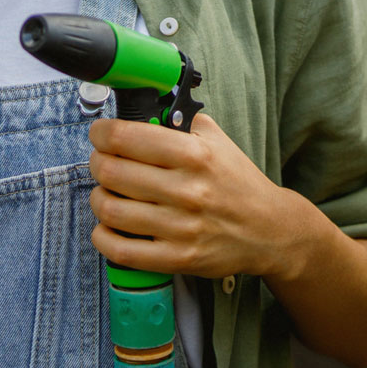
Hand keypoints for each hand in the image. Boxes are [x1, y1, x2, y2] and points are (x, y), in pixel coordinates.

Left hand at [85, 112, 325, 283]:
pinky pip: (122, 251)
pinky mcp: (178, 259)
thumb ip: (179, 122)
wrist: (270, 230)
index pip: (125, 137)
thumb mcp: (216, 140)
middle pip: (111, 172)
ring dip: (98, 198)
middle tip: (101, 162)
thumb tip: (140, 109)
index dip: (101, 133)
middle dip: (96, 163)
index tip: (99, 135)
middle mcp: (187, 190)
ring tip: (106, 193)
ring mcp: (182, 228)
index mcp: (194, 155)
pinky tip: (107, 227)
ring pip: (111, 211)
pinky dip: (103, 237)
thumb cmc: (237, 182)